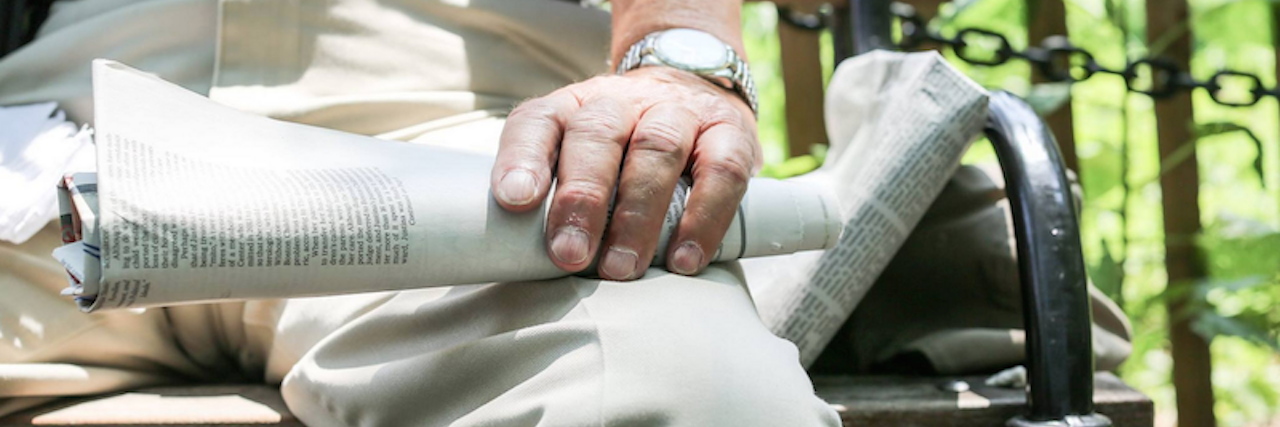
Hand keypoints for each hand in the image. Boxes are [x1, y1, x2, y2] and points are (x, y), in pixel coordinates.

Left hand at [491, 67, 760, 279]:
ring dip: (637, 215)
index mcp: (573, 107)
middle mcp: (623, 101)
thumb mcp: (580, 157)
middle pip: (598, 134)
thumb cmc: (623, 150)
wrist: (693, 89)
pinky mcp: (731, 131)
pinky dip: (703, 219)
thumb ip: (554, 196)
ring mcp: (680, 111)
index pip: (539, 121)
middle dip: (582, 198)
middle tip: (570, 254)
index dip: (523, 158)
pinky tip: (683, 259)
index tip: (514, 200)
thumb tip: (525, 261)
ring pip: (658, 149)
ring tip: (620, 268)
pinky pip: (722, 171)